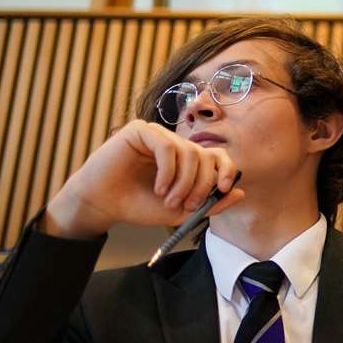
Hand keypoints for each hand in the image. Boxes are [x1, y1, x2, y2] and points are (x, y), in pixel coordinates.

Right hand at [42, 120, 244, 239]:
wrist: (102, 205)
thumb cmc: (138, 206)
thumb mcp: (181, 211)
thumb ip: (211, 204)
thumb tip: (240, 193)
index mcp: (185, 159)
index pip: (217, 155)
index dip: (227, 169)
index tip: (225, 188)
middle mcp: (174, 143)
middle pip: (205, 155)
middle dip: (201, 184)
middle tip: (188, 206)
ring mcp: (157, 134)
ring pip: (188, 152)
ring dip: (184, 181)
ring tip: (169, 200)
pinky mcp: (139, 130)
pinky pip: (166, 147)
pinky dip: (168, 171)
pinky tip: (159, 188)